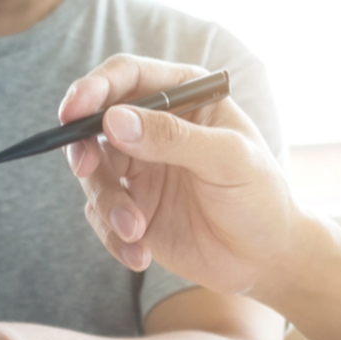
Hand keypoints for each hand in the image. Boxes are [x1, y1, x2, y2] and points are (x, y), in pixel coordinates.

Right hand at [59, 55, 303, 299]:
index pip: (127, 78)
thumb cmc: (260, 198)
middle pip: (96, 127)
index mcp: (182, 99)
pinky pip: (102, 220)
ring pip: (95, 178)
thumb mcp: (226, 160)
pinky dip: (114, 239)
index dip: (95, 89)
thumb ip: (173, 137)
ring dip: (108, 205)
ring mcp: (142, 174)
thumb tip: (114, 121)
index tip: (74, 112)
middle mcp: (155, 131)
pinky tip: (140, 255)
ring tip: (136, 231)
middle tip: (87, 170)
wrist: (266, 260)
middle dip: (84, 150)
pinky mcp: (134, 213)